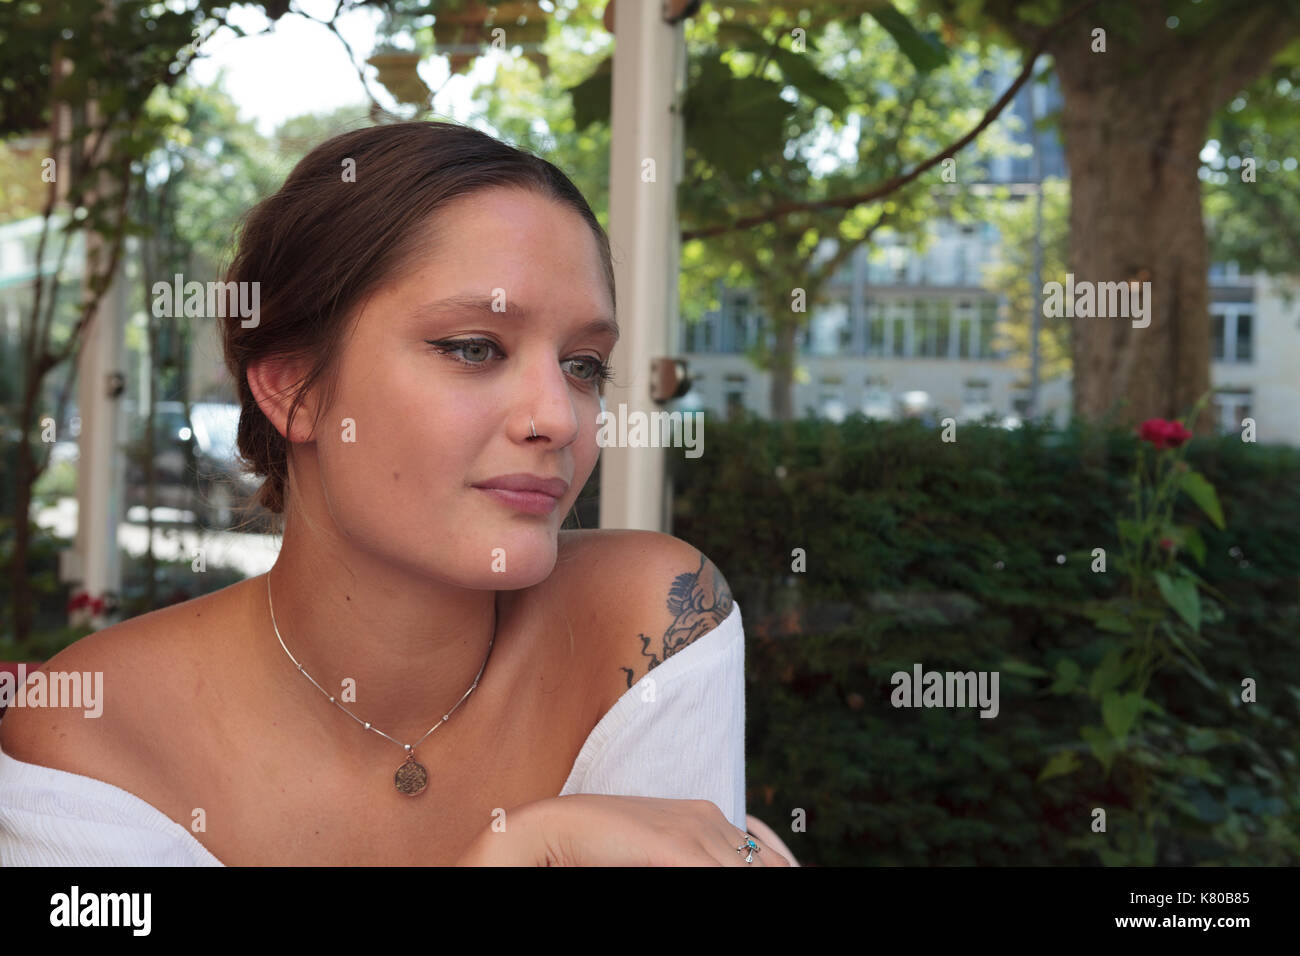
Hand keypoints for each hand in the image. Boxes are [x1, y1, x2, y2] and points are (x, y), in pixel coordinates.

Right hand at [529, 794, 792, 866]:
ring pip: (747, 869)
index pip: (768, 852)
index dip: (785, 867)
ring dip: (758, 879)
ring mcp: (694, 831)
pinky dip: (727, 880)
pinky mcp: (675, 848)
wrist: (562, 827)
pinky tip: (725, 882)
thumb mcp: (662, 852)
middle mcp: (708, 818)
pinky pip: (716, 876)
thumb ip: (694, 859)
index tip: (796, 876)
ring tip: (790, 884)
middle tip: (803, 881)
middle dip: (783, 875)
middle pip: (766, 863)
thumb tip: (724, 865)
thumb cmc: (606, 846)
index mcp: (708, 816)